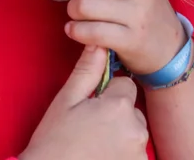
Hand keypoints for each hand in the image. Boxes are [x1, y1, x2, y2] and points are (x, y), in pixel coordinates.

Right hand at [21, 46, 148, 159]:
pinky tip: (101, 157)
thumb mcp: (66, 101)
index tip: (91, 107)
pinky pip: (135, 153)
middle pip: (132, 109)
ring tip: (94, 145)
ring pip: (134, 132)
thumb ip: (86, 71)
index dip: (107, 93)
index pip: (125, 84)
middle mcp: (136, 130)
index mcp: (118, 107)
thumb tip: (98, 44)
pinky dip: (123, 154)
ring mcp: (139, 153)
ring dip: (120, 135)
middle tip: (90, 128)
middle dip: (116, 114)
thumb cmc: (54, 142)